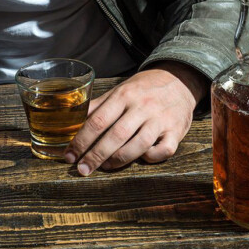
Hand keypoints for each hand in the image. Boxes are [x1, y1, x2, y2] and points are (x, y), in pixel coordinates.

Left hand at [64, 61, 208, 175]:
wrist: (179, 79)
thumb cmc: (143, 89)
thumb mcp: (119, 90)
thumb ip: (98, 107)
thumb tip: (73, 122)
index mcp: (124, 95)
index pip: (98, 121)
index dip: (81, 140)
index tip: (70, 155)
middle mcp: (142, 107)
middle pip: (116, 135)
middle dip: (95, 156)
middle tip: (82, 169)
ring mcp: (161, 119)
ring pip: (138, 146)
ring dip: (118, 160)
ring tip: (104, 166)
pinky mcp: (176, 131)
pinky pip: (164, 151)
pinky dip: (150, 158)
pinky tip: (140, 157)